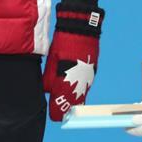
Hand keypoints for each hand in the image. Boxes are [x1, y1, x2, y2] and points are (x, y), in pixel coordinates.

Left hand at [43, 0, 103, 121]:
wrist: (81, 28)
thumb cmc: (63, 43)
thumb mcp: (51, 61)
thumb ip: (48, 80)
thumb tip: (48, 91)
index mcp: (65, 83)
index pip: (60, 109)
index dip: (56, 112)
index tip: (53, 113)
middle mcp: (78, 84)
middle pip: (73, 107)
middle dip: (65, 109)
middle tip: (58, 110)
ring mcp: (88, 79)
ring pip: (80, 98)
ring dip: (73, 100)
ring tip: (65, 100)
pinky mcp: (93, 72)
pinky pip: (86, 87)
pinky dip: (79, 90)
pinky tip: (73, 88)